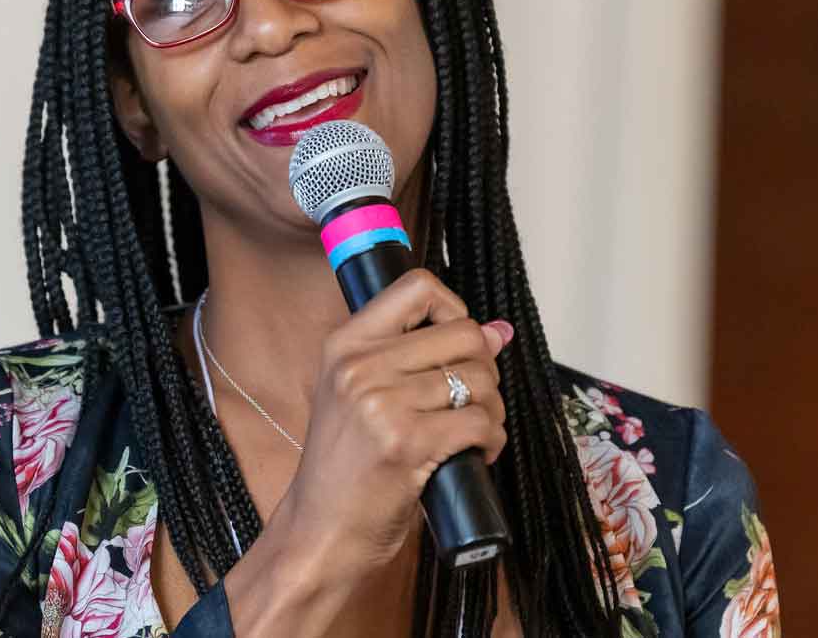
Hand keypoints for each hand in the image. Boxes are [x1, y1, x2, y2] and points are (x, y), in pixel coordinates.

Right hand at [220, 269, 511, 635]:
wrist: (319, 531)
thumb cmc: (343, 468)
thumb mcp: (359, 396)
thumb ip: (417, 358)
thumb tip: (498, 330)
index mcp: (344, 344)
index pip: (417, 287)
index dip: (454, 308)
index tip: (455, 342)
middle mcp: (359, 366)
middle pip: (463, 334)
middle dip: (484, 369)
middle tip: (471, 401)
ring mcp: (382, 403)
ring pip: (479, 380)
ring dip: (491, 410)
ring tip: (472, 433)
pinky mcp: (407, 443)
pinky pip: (480, 422)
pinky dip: (491, 440)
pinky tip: (475, 454)